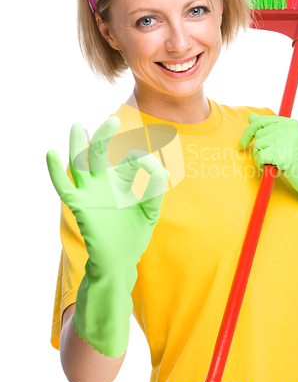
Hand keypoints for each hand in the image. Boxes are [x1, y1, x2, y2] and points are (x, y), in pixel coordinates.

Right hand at [47, 116, 168, 271]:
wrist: (121, 260)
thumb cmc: (134, 234)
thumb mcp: (150, 211)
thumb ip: (155, 192)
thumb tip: (161, 170)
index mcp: (123, 180)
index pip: (131, 159)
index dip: (145, 162)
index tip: (156, 171)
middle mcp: (105, 182)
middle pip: (101, 152)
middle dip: (105, 136)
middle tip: (112, 121)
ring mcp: (91, 192)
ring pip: (81, 163)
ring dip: (78, 145)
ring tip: (77, 126)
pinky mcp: (81, 205)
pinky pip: (65, 186)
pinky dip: (55, 171)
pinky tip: (51, 154)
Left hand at [238, 113, 297, 200]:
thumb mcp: (287, 141)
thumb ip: (269, 129)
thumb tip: (250, 117)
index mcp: (290, 123)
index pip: (261, 121)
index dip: (248, 132)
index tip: (243, 143)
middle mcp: (289, 129)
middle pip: (258, 136)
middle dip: (258, 149)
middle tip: (270, 159)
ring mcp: (286, 141)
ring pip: (258, 146)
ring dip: (261, 158)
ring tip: (275, 164)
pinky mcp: (283, 154)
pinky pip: (260, 157)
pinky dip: (262, 165)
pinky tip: (273, 169)